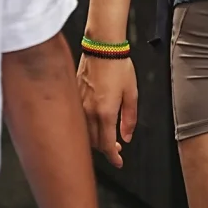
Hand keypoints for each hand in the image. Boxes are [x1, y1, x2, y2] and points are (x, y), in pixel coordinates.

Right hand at [77, 52, 136, 169]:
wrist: (102, 46)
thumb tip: (127, 136)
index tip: (119, 162)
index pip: (107, 146)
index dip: (114, 158)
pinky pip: (79, 119)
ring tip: (106, 135)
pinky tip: (95, 121)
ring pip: (85, 133)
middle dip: (106, 149)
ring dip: (96, 139)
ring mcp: (80, 104)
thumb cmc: (118, 65)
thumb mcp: (132, 93)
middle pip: (95, 143)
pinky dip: (87, 126)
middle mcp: (90, 111)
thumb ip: (129, 118)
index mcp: (105, 113)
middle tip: (116, 147)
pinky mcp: (75, 96)